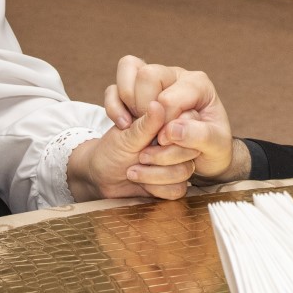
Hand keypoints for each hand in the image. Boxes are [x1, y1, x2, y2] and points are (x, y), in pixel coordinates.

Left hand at [69, 100, 197, 200]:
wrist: (102, 177)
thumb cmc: (112, 151)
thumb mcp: (126, 136)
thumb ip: (145, 124)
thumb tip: (157, 104)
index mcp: (167, 124)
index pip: (188, 124)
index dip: (174, 134)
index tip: (156, 139)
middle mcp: (177, 143)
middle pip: (190, 150)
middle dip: (162, 157)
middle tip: (140, 157)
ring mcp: (178, 164)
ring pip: (184, 171)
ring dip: (154, 175)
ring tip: (132, 172)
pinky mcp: (175, 184)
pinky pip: (178, 189)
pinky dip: (156, 188)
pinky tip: (142, 184)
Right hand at [105, 55, 235, 178]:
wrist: (199, 157)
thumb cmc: (212, 148)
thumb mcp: (216, 146)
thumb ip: (200, 136)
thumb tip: (171, 130)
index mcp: (198, 84)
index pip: (169, 97)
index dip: (163, 123)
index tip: (167, 140)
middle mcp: (175, 75)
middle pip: (147, 75)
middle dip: (144, 108)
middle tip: (153, 131)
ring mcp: (154, 80)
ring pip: (128, 69)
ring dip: (128, 103)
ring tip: (139, 125)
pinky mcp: (136, 89)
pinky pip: (114, 87)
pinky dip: (114, 107)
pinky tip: (125, 126)